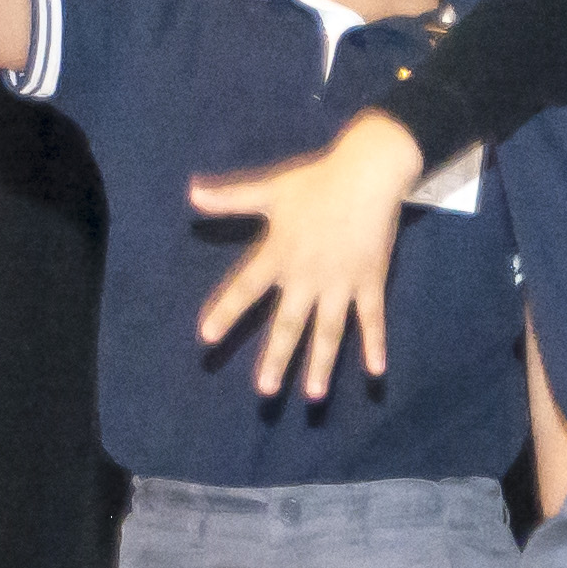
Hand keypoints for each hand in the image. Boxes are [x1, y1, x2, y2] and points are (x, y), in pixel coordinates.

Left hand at [188, 112, 427, 399]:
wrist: (368, 172)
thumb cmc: (317, 180)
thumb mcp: (270, 189)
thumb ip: (231, 198)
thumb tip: (191, 192)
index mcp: (279, 255)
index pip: (245, 288)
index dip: (225, 311)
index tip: (206, 336)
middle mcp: (308, 276)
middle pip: (288, 324)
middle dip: (276, 358)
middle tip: (264, 390)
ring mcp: (341, 283)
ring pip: (329, 331)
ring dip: (320, 364)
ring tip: (312, 395)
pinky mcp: (370, 281)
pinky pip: (373, 318)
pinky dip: (375, 344)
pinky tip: (375, 372)